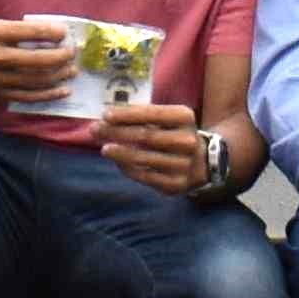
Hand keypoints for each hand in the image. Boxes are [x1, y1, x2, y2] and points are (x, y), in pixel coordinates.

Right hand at [0, 18, 89, 102]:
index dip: (51, 33)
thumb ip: (19, 32)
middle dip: (59, 57)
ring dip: (57, 77)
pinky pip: (26, 97)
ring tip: (72, 71)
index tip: (65, 32)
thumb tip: (55, 36)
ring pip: (33, 81)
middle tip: (72, 53)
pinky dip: (47, 95)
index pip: (27, 32)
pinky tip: (62, 90)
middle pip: (34, 60)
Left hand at [92, 100, 213, 195]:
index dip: (127, 114)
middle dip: (116, 132)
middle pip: (145, 136)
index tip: (105, 114)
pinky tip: (117, 162)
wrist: (202, 163)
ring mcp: (182, 164)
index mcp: (184, 117)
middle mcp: (187, 141)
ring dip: (119, 153)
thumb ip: (143, 116)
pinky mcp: (175, 184)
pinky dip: (128, 168)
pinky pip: (145, 176)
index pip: (152, 113)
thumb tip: (108, 117)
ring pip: (143, 158)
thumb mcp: (167, 119)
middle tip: (95, 130)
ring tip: (103, 148)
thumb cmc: (174, 134)